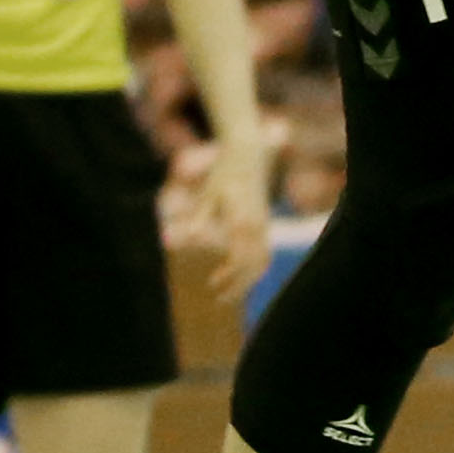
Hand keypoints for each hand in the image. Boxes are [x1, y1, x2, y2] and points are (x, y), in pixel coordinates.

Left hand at [200, 135, 272, 293]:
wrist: (247, 154)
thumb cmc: (222, 174)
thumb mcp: (207, 195)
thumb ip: (199, 218)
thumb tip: (188, 238)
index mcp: (243, 221)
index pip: (240, 259)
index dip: (229, 276)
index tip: (213, 286)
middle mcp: (258, 225)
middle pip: (254, 265)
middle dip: (239, 285)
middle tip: (219, 299)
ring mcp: (264, 224)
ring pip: (262, 261)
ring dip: (248, 279)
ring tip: (228, 293)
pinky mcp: (265, 222)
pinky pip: (265, 251)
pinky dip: (255, 267)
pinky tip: (238, 273)